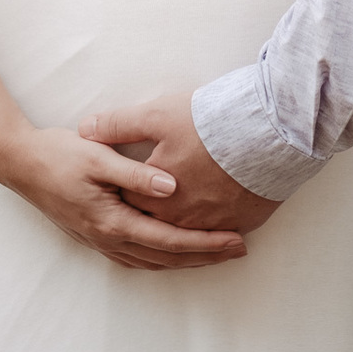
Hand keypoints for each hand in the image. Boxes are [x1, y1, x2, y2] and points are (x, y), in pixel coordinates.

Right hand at [0, 125, 248, 269]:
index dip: (204, 243)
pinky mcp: (96, 235)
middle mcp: (108, 238)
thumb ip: (136, 174)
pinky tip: (173, 252)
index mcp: (112, 220)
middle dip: (204, 256)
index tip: (234, 239)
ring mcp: (100, 241)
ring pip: (152, 261)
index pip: (169, 240)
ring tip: (215, 252)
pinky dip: (161, 258)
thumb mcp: (98, 157)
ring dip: (185, 259)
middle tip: (239, 249)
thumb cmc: (61, 155)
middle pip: (166, 257)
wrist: (22, 164)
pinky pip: (137, 256)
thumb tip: (172, 188)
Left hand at [79, 96, 281, 235]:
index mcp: (158, 198)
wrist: (267, 132)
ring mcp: (214, 224)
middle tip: (147, 218)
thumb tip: (85, 129)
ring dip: (184, 236)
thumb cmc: (209, 123)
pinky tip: (214, 229)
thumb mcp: (157, 115)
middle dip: (153, 224)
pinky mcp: (242, 222)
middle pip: (160, 228)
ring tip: (180, 230)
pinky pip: (221, 233)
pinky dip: (213, 233)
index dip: (125, 197)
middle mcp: (183, 219)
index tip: (120, 191)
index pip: (131, 207)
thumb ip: (118, 125)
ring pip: (191, 235)